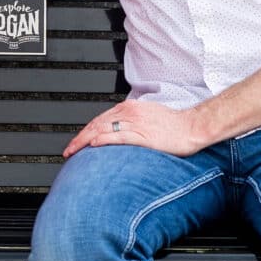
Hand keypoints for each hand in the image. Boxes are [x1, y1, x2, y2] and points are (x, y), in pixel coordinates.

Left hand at [63, 99, 202, 157]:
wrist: (192, 128)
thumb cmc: (174, 126)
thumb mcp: (147, 118)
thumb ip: (131, 123)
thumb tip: (117, 133)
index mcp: (130, 108)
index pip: (100, 119)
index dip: (84, 131)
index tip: (76, 142)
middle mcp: (130, 113)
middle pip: (96, 124)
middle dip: (79, 138)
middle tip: (68, 150)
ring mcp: (135, 123)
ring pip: (102, 129)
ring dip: (84, 141)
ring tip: (74, 152)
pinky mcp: (142, 135)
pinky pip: (117, 136)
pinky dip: (102, 140)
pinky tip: (93, 146)